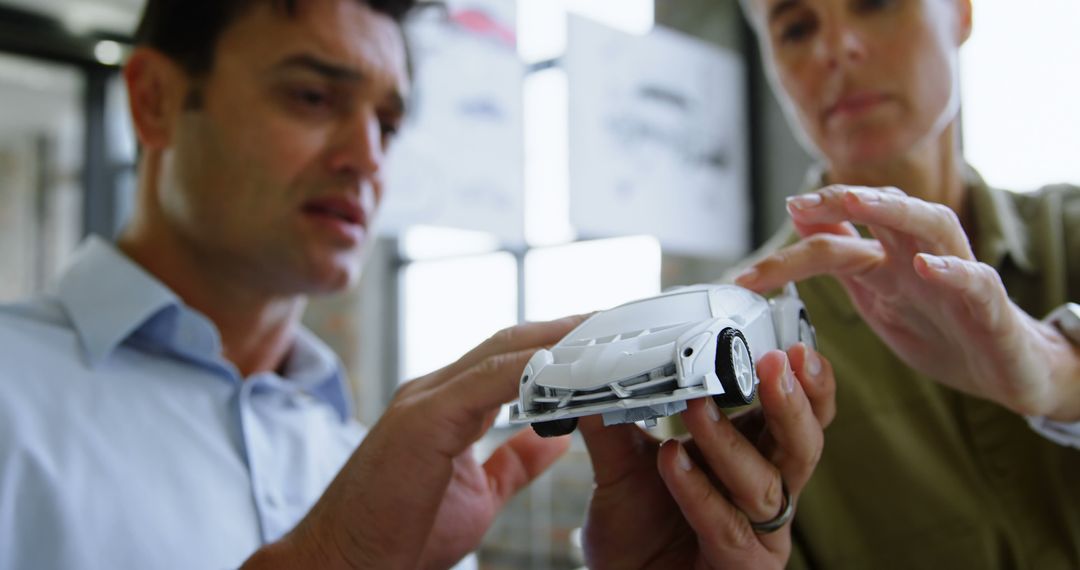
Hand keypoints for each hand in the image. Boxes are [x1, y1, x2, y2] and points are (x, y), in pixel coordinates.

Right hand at [243, 316, 585, 569]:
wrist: (342, 564)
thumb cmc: (400, 534)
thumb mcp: (479, 494)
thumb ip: (513, 461)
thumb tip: (555, 437)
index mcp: (447, 404)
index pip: (513, 358)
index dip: (561, 345)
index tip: (609, 340)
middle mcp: (435, 390)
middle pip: (514, 343)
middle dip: (569, 330)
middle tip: (622, 322)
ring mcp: (425, 400)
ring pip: (505, 352)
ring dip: (560, 340)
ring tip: (609, 333)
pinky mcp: (421, 420)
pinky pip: (486, 382)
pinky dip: (530, 369)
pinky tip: (567, 365)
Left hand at [579, 343, 834, 569]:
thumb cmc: (638, 535)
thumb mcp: (622, 470)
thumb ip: (612, 426)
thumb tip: (590, 375)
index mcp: (753, 456)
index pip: (796, 416)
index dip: (805, 384)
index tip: (793, 346)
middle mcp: (766, 492)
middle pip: (802, 445)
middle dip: (791, 403)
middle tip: (774, 363)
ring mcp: (760, 534)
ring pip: (765, 484)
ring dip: (728, 441)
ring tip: (695, 407)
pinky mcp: (744, 568)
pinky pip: (727, 527)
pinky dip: (699, 490)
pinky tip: (673, 461)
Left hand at [736, 185, 1079, 419]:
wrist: (1004, 370)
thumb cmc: (940, 328)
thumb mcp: (876, 292)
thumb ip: (842, 254)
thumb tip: (800, 217)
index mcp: (886, 259)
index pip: (834, 242)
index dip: (790, 253)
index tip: (745, 275)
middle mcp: (919, 254)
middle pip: (882, 211)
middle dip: (840, 199)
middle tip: (800, 204)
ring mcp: (956, 274)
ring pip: (929, 224)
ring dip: (891, 209)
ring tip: (855, 201)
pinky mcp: (990, 303)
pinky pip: (974, 279)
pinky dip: (950, 269)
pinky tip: (923, 265)